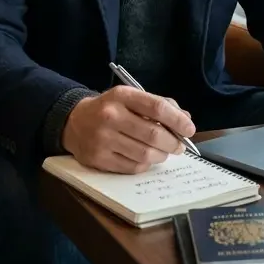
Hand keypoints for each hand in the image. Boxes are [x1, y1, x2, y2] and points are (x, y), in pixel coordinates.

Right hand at [61, 86, 196, 173]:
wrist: (74, 122)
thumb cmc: (110, 109)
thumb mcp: (130, 98)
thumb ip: (158, 105)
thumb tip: (185, 119)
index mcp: (121, 96)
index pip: (157, 107)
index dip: (178, 120)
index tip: (189, 129)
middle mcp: (110, 116)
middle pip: (153, 134)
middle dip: (173, 143)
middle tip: (179, 146)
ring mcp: (103, 139)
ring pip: (145, 154)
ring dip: (161, 156)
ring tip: (163, 152)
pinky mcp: (98, 159)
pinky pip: (132, 167)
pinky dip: (145, 165)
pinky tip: (145, 159)